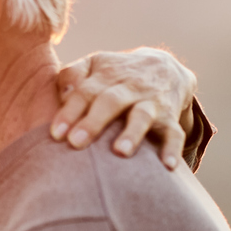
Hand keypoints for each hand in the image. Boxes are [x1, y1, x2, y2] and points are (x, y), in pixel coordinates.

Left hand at [50, 47, 197, 168]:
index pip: (84, 91)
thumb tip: (61, 96)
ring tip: (120, 152)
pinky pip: (175, 133)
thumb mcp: (94, 65)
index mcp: (105, 76)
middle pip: (110, 102)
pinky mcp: (170, 118)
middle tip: (76, 142)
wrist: (165, 68)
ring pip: (143, 115)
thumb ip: (71, 75)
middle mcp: (129, 88)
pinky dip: (172, 148)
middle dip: (94, 122)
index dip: (69, 111)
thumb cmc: (116, 74)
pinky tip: (168, 166)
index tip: (56, 133)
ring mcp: (151, 103)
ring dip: (132, 133)